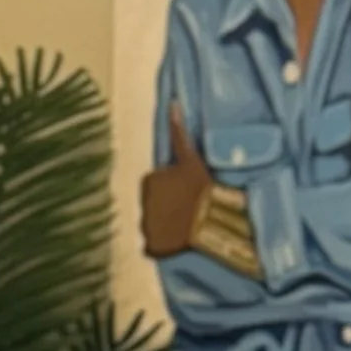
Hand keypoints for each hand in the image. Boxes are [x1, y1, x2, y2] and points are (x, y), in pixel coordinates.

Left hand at [139, 102, 212, 258]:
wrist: (208, 225)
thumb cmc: (200, 189)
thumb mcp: (190, 158)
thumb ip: (178, 133)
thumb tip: (172, 103)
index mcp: (149, 182)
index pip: (158, 183)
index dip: (173, 187)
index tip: (187, 191)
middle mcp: (141, 205)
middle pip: (155, 203)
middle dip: (167, 205)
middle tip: (188, 207)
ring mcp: (145, 228)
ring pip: (155, 224)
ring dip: (166, 224)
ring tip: (186, 225)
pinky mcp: (151, 248)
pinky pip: (155, 245)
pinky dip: (164, 243)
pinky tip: (179, 240)